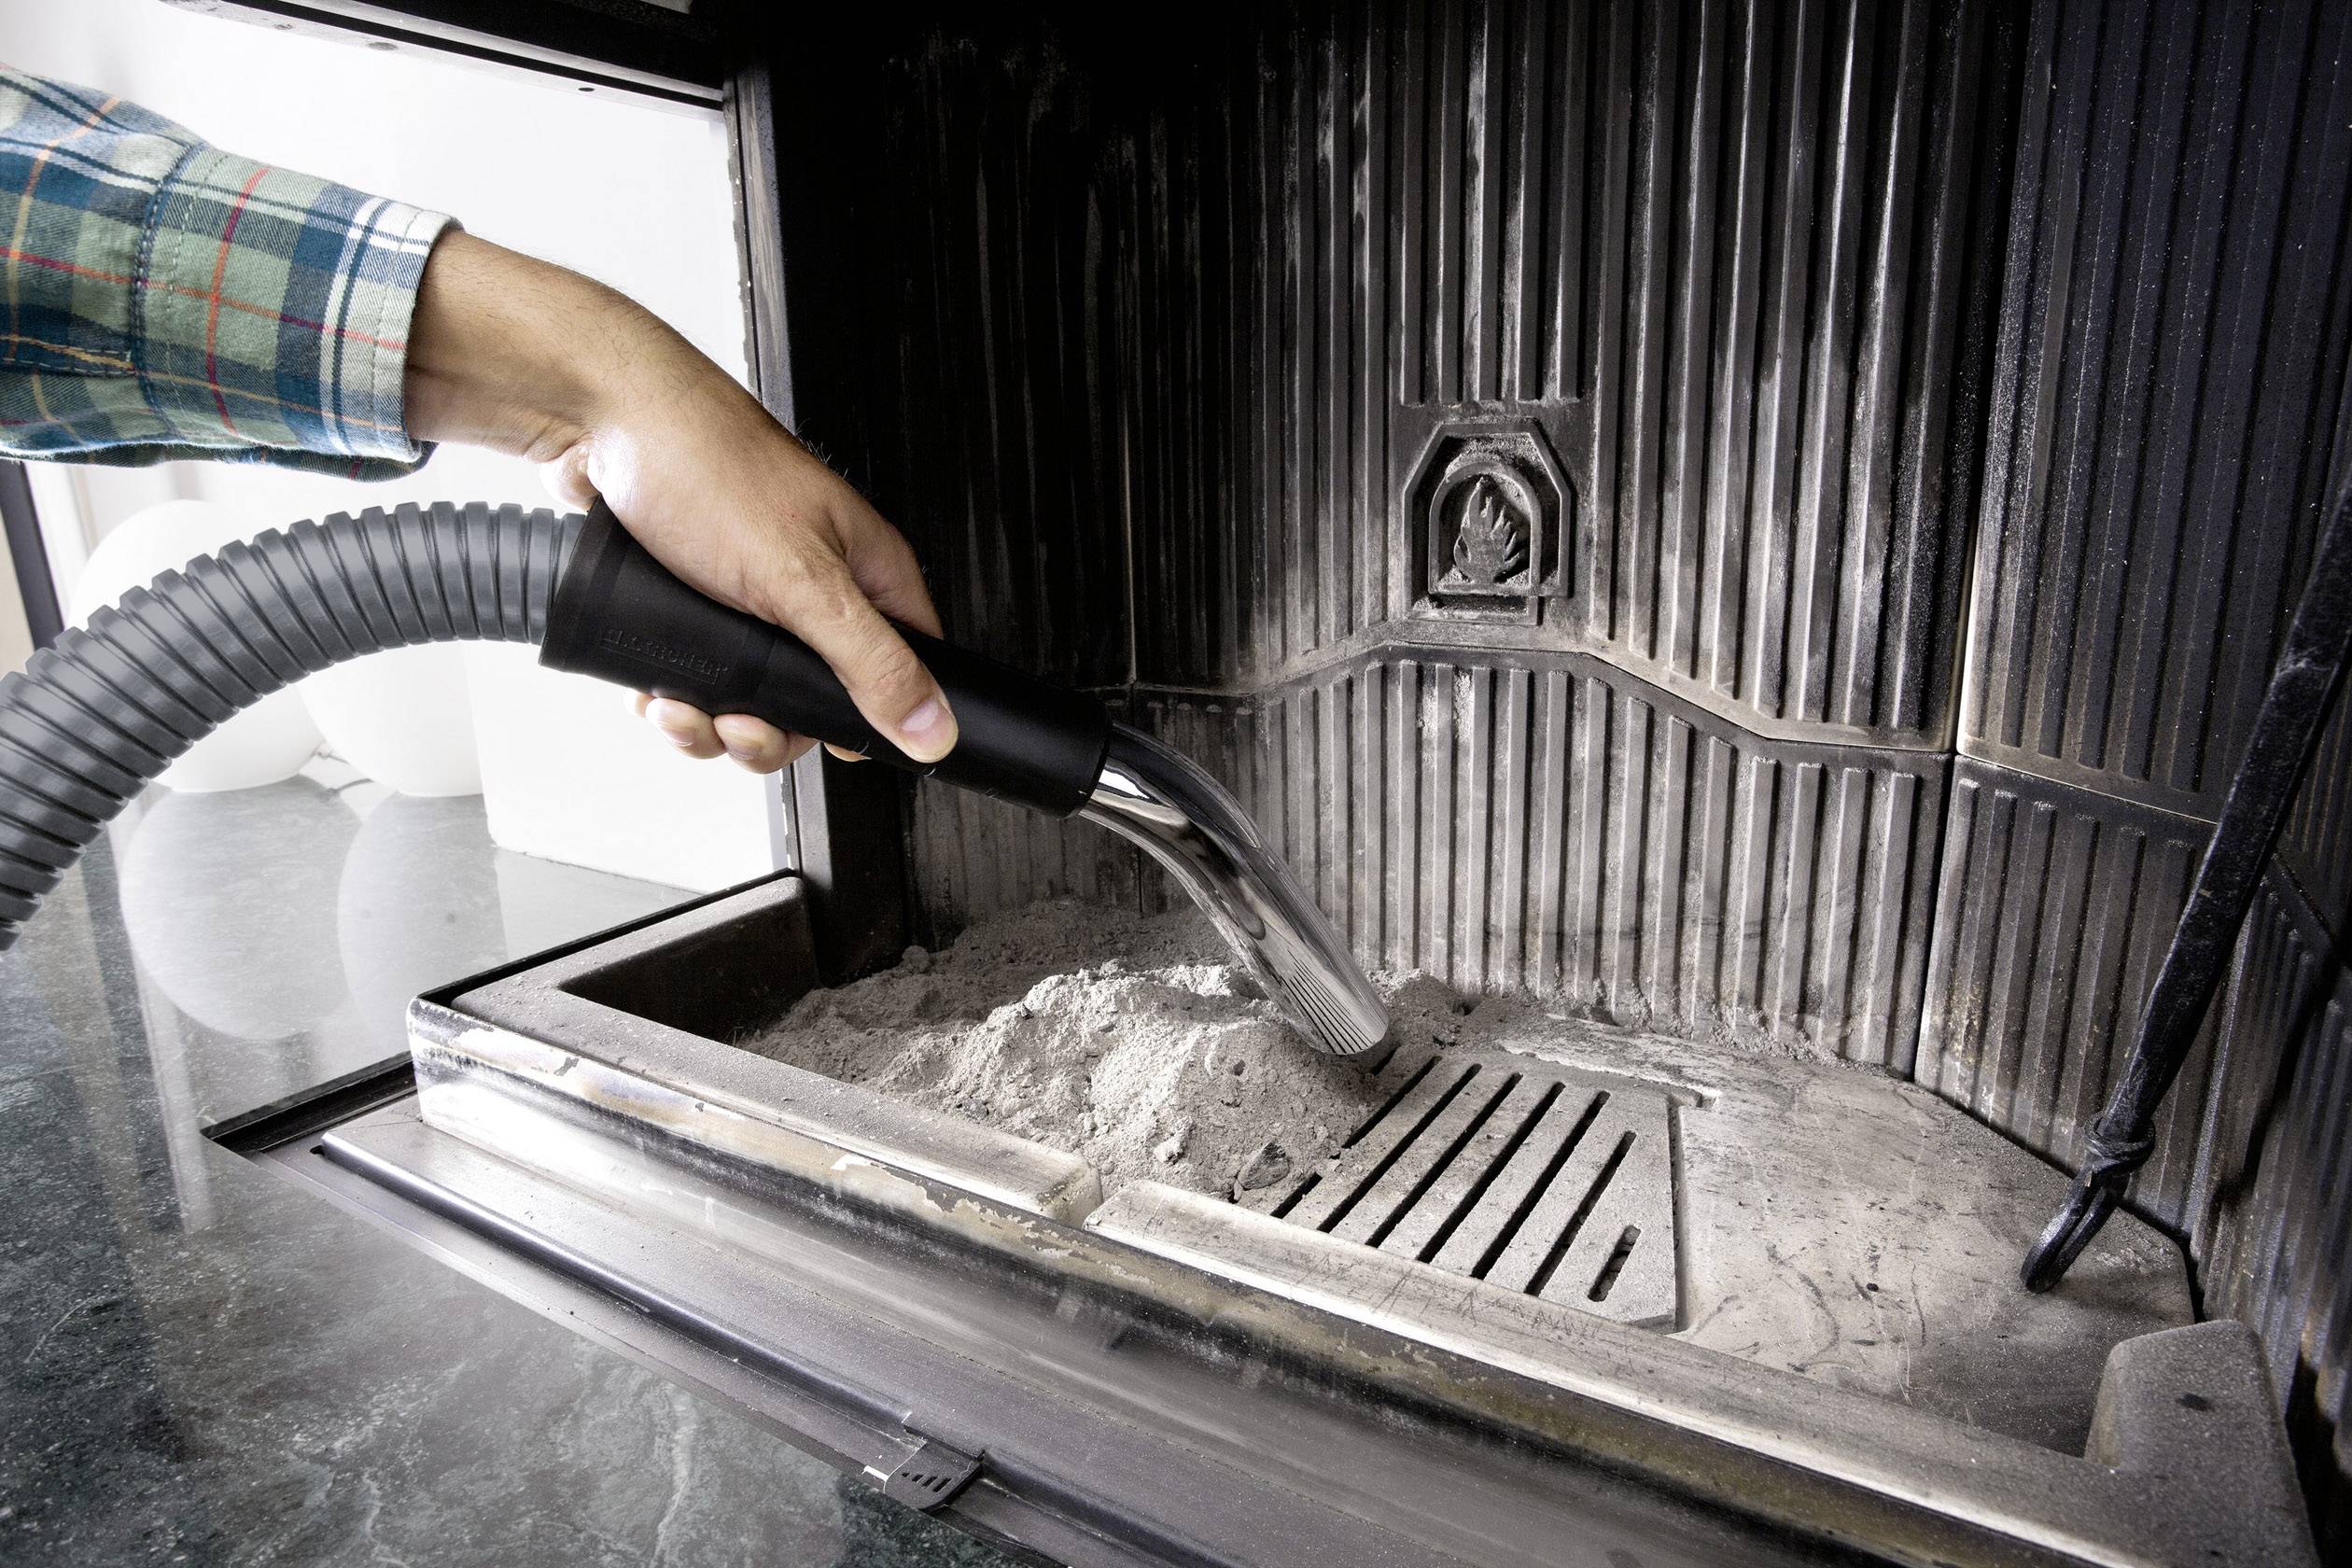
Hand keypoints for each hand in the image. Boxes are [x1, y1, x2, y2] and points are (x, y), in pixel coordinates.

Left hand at [402, 231, 952, 772]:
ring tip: (681, 708)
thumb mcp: (801, 581)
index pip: (909, 666)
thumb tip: (933, 727)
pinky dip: (676, 699)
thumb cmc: (704, 464)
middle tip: (738, 722)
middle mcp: (817, 585)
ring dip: (712, 721)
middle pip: (819, 697)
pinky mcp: (698, 601)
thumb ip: (871, 660)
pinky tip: (655, 690)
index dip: (873, 716)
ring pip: (753, 695)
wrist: (599, 419)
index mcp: (866, 572)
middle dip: (770, 729)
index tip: (824, 734)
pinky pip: (701, 676)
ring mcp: (754, 595)